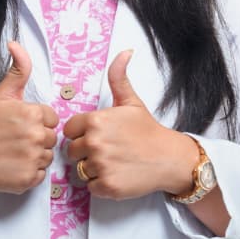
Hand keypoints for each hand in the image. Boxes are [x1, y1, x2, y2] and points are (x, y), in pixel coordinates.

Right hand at [0, 41, 59, 193]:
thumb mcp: (2, 93)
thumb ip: (18, 69)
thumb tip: (14, 43)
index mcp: (34, 114)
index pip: (51, 120)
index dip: (36, 122)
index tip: (18, 125)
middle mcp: (37, 136)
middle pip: (50, 139)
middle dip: (35, 139)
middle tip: (14, 140)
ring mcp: (33, 159)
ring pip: (47, 157)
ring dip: (33, 156)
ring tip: (13, 152)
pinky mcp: (28, 179)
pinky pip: (40, 175)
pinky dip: (29, 173)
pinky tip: (13, 165)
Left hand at [62, 50, 197, 199]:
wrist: (170, 158)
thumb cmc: (148, 131)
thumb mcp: (131, 102)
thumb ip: (119, 78)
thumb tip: (124, 52)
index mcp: (96, 121)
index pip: (69, 131)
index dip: (82, 134)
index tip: (98, 136)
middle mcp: (95, 142)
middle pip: (71, 151)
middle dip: (85, 153)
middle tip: (107, 151)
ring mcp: (100, 165)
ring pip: (80, 170)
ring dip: (93, 169)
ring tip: (113, 163)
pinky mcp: (107, 186)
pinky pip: (90, 187)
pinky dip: (101, 185)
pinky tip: (116, 175)